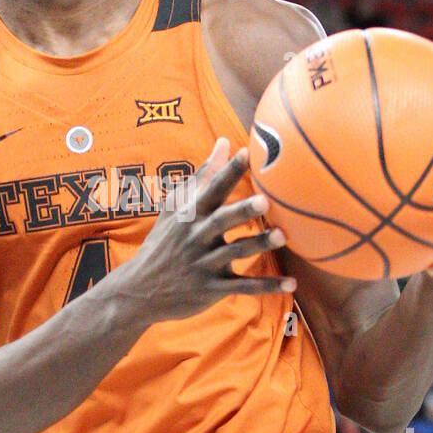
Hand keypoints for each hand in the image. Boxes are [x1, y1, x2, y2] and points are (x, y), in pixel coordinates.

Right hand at [115, 137, 293, 324]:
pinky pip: (243, 287)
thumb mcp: (175, 208)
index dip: (227, 172)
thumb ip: (202, 176)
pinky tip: (291, 284)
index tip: (245, 154)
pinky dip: (268, 287)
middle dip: (242, 211)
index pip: (210, 189)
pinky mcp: (213, 288)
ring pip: (235, 253)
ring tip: (282, 237)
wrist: (141, 290)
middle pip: (222, 221)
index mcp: (190, 215)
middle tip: (265, 202)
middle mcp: (197, 237)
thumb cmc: (164, 242)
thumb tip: (225, 142)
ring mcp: (205, 264)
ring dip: (259, 245)